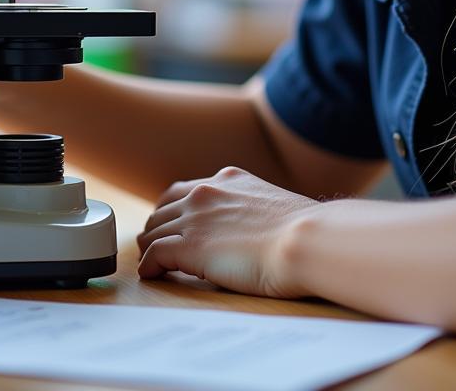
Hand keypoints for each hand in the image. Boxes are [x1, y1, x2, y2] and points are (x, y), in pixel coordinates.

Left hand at [136, 166, 317, 297]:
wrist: (306, 240)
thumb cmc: (303, 232)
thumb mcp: (271, 205)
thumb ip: (251, 210)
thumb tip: (251, 230)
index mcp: (228, 179)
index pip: (182, 191)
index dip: (171, 211)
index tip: (170, 226)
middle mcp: (206, 191)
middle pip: (162, 211)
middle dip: (156, 230)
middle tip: (155, 248)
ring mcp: (196, 217)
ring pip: (153, 231)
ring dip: (150, 248)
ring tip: (152, 264)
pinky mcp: (191, 245)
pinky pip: (154, 254)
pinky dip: (149, 266)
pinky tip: (152, 275)